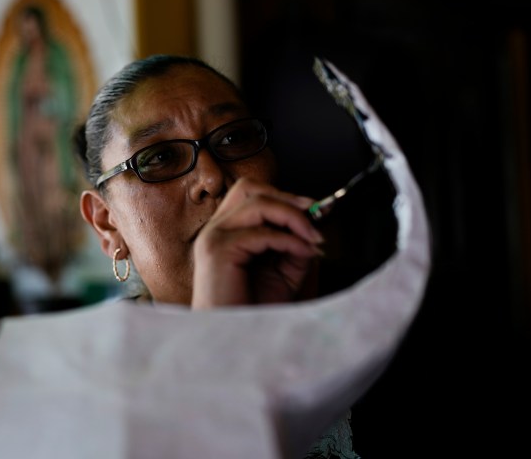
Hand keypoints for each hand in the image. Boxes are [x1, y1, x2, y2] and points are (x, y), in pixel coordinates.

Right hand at [191, 178, 324, 308]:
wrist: (232, 341)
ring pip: (257, 203)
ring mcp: (214, 238)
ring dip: (293, 217)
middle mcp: (215, 230)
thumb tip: (314, 228)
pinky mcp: (219, 251)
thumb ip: (294, 248)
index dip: (284, 197)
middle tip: (316, 218)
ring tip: (314, 237)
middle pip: (250, 189)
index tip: (314, 212)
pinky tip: (304, 252)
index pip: (250, 194)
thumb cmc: (251, 312)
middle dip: (288, 199)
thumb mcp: (281, 274)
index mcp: (225, 232)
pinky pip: (262, 232)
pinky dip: (289, 239)